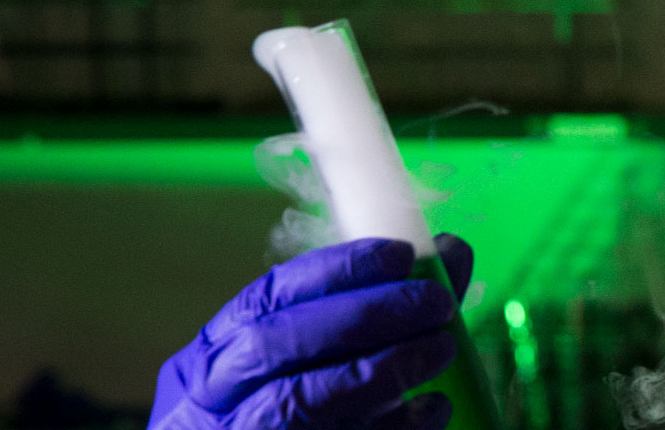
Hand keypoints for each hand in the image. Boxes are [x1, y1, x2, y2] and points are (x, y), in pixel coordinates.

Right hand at [150, 234, 475, 429]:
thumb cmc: (306, 414)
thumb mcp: (328, 360)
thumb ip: (383, 310)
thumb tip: (450, 251)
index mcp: (216, 352)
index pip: (270, 294)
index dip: (337, 269)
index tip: (402, 254)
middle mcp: (214, 394)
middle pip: (275, 341)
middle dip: (362, 314)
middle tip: (435, 302)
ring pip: (299, 399)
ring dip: (379, 368)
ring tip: (441, 348)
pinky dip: (394, 425)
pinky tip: (434, 406)